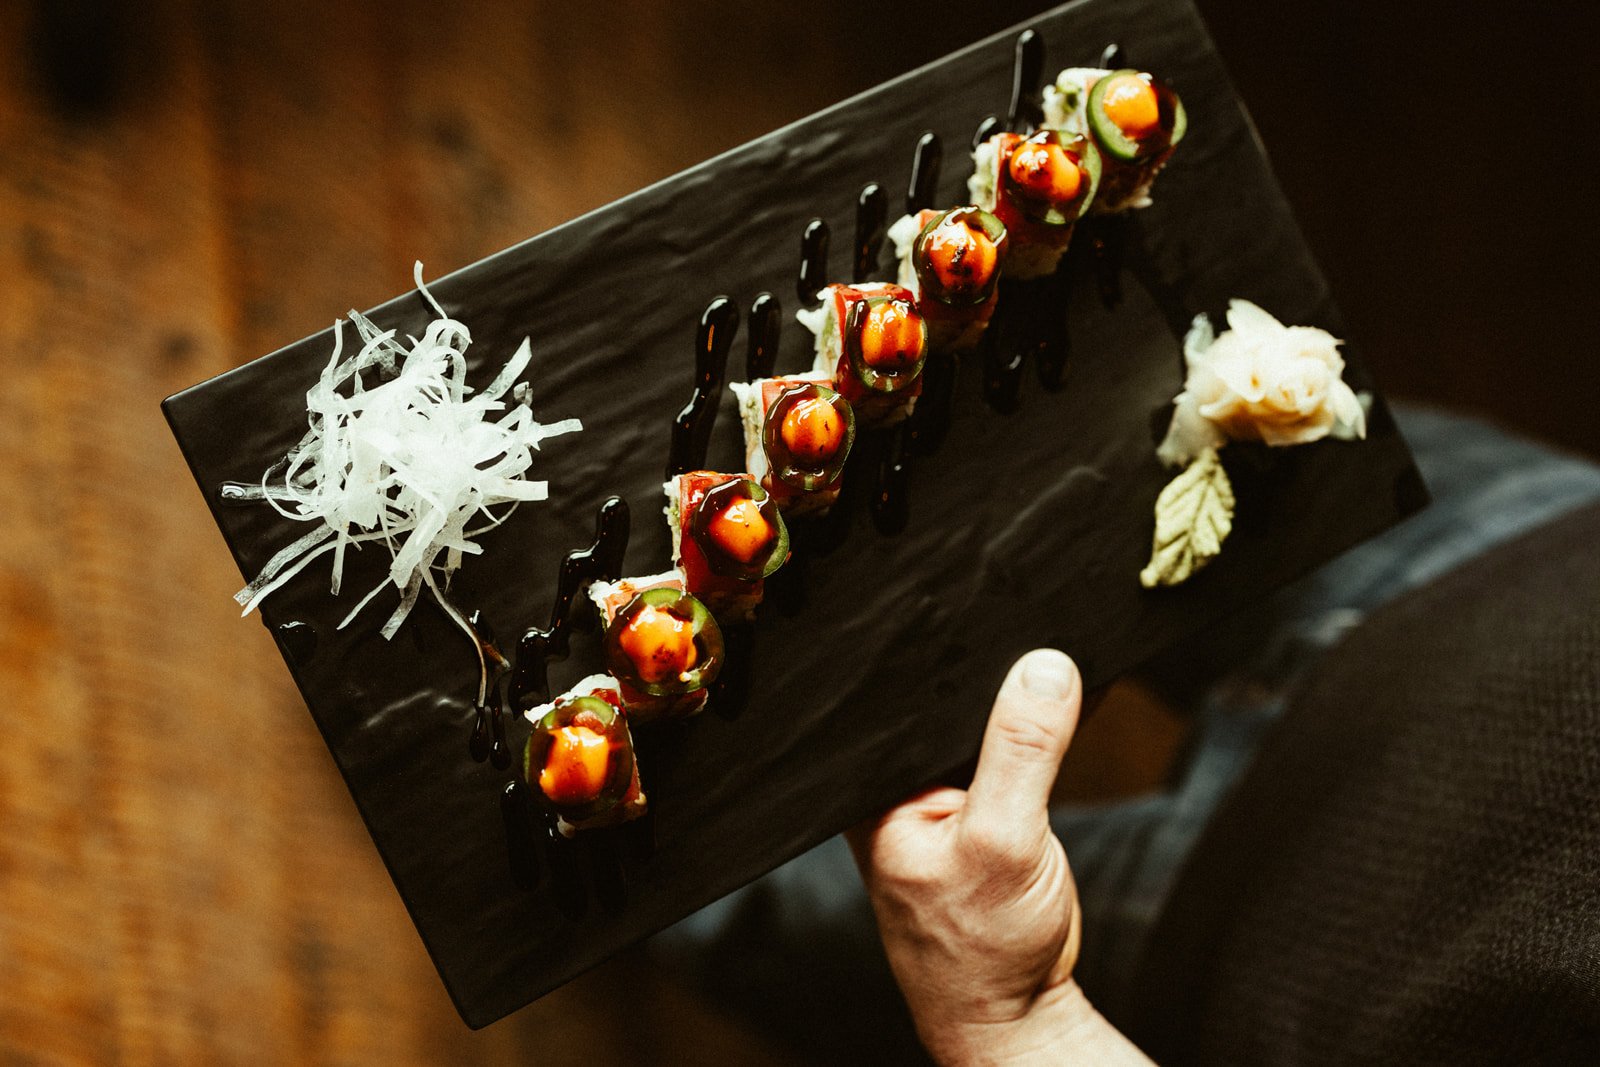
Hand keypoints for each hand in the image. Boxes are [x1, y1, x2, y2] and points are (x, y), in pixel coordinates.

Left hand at [846, 649, 1150, 1064]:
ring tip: (1055, 649)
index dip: (940, 646)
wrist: (1019, 1009)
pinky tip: (1071, 693)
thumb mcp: (1003, 840)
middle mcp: (900, 783)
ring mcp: (945, 792)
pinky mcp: (987, 803)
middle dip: (985, 663)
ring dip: (1018, 691)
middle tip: (1031, 618)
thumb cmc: (983, 948)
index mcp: (874, 786)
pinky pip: (1014, 745)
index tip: (983, 601)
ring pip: (981, 718)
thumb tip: (1044, 669)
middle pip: (943, 700)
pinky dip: (1042, 722)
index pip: (903, 696)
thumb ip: (1020, 753)